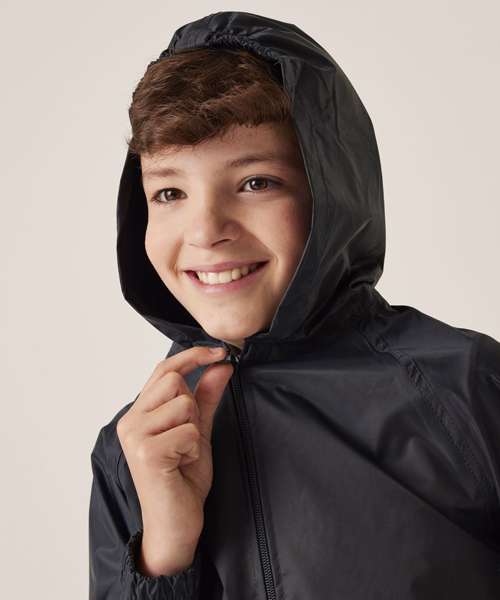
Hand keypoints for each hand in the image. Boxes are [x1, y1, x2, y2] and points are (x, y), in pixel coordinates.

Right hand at [116, 345, 233, 574]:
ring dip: (194, 431)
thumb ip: (206, 397)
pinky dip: (194, 449)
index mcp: (138, 413)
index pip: (163, 369)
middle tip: (188, 438)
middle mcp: (129, 421)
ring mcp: (134, 436)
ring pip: (183, 404)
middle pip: (174, 381)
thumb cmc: (182, 480)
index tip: (219, 351)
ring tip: (183, 455)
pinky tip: (181, 466)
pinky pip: (188, 430)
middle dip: (192, 407)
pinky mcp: (146, 452)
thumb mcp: (198, 431)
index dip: (192, 356)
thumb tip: (221, 365)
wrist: (175, 524)